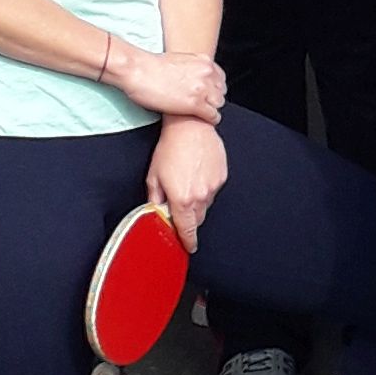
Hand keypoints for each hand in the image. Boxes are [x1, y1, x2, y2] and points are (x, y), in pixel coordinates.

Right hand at [102, 36, 227, 123]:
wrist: (138, 70)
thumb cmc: (151, 65)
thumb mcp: (179, 59)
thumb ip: (192, 68)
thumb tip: (193, 76)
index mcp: (204, 61)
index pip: (220, 78)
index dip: (213, 88)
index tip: (208, 94)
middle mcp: (207, 74)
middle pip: (221, 91)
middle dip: (213, 98)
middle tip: (204, 105)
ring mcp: (202, 89)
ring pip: (219, 104)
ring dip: (212, 109)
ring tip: (203, 114)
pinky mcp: (195, 104)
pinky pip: (213, 115)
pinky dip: (211, 120)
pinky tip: (205, 120)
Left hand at [146, 117, 226, 244]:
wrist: (190, 127)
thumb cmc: (170, 148)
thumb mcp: (153, 176)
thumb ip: (155, 199)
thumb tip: (157, 212)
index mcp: (181, 199)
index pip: (186, 230)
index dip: (187, 241)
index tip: (188, 246)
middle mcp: (200, 196)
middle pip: (198, 219)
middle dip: (189, 218)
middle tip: (180, 203)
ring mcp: (213, 187)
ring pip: (206, 205)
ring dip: (197, 201)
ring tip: (187, 181)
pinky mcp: (221, 177)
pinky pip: (213, 191)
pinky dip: (205, 188)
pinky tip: (196, 173)